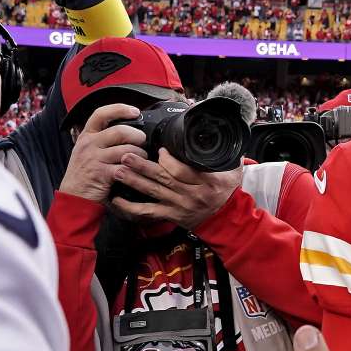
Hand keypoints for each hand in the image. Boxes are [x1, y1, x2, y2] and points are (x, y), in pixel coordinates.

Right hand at [58, 104, 146, 203]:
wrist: (74, 196)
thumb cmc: (84, 173)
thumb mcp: (86, 150)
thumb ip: (101, 137)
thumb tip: (125, 127)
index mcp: (87, 135)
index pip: (101, 114)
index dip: (120, 109)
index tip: (135, 111)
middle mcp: (89, 144)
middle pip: (120, 131)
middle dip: (137, 136)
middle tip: (142, 141)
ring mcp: (95, 159)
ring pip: (126, 150)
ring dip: (140, 154)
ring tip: (142, 159)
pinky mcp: (102, 174)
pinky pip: (125, 167)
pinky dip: (135, 169)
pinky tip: (136, 171)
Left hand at [108, 149, 243, 228]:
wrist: (226, 219)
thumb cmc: (227, 191)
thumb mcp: (233, 170)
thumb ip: (227, 153)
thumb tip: (223, 131)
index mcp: (206, 182)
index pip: (183, 170)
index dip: (168, 160)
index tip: (159, 149)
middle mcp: (190, 194)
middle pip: (163, 179)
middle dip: (142, 167)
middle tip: (126, 155)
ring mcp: (179, 206)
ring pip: (153, 192)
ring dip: (133, 181)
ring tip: (117, 171)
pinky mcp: (171, 216)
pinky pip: (148, 212)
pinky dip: (131, 207)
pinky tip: (117, 200)